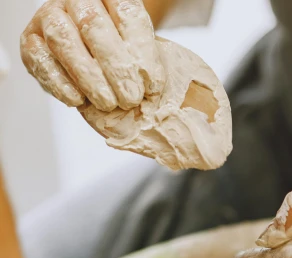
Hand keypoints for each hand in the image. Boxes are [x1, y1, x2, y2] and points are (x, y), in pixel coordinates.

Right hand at [20, 0, 163, 111]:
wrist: (92, 53)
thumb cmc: (123, 51)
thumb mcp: (142, 50)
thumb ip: (146, 60)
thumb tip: (152, 86)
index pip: (127, 13)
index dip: (142, 50)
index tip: (154, 85)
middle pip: (93, 24)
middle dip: (116, 67)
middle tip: (131, 98)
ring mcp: (49, 16)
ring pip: (64, 40)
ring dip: (89, 76)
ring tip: (108, 103)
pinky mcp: (30, 40)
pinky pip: (39, 58)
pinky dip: (59, 82)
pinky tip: (78, 100)